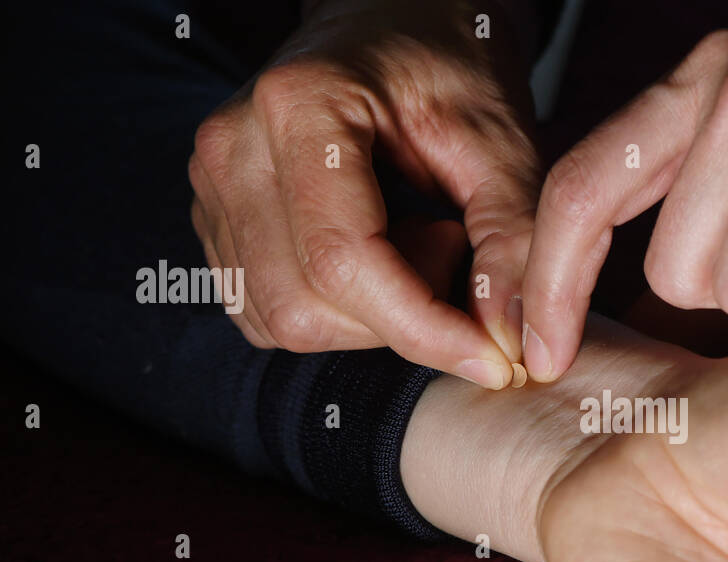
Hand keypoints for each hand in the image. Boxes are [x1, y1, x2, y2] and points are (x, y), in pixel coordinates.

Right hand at [189, 0, 537, 387]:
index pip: (345, 260)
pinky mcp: (219, 222)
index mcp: (298, 106)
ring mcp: (214, 186)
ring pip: (286, 320)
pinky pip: (272, 313)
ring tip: (421, 238)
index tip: (495, 361)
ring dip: (373, 315)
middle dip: (401, 316)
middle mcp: (233, 147)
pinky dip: (341, 311)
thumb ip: (512, 239)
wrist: (398, 24)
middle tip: (457, 248)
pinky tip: (384, 253)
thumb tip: (513, 343)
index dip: (424, 328)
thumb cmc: (452, 67)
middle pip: (307, 304)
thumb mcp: (502, 140)